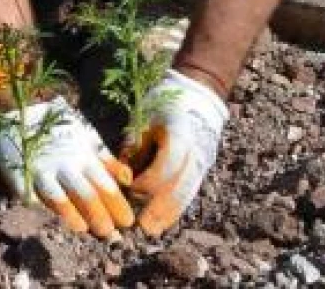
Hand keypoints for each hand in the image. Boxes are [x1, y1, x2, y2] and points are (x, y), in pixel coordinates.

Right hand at [0, 97, 134, 238]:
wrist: (21, 108)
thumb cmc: (59, 124)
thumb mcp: (87, 135)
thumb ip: (106, 158)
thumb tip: (126, 180)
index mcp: (83, 154)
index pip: (105, 185)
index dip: (117, 205)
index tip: (127, 221)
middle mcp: (64, 164)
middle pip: (85, 196)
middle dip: (99, 218)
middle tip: (108, 233)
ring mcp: (41, 169)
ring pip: (59, 199)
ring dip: (72, 217)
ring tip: (82, 229)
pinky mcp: (20, 173)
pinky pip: (31, 195)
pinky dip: (41, 207)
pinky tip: (49, 219)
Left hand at [121, 69, 229, 236]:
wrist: (196, 94)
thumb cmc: (164, 102)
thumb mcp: (144, 118)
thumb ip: (134, 146)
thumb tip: (122, 174)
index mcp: (180, 136)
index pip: (166, 167)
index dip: (147, 183)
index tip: (130, 190)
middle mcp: (196, 152)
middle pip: (180, 187)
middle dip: (160, 208)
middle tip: (142, 227)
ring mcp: (202, 161)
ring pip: (187, 193)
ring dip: (169, 213)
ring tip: (153, 229)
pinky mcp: (202, 168)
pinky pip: (190, 190)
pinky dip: (176, 205)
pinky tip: (164, 219)